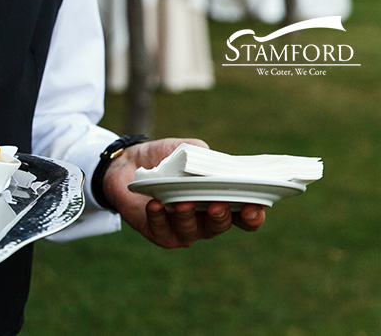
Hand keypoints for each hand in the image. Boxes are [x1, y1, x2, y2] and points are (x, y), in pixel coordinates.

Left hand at [102, 138, 266, 247]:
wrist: (128, 162)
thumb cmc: (166, 158)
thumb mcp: (188, 150)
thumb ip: (206, 157)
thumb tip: (217, 166)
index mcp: (219, 200)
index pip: (243, 216)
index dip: (253, 216)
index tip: (255, 207)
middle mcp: (204, 219)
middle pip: (219, 226)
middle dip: (221, 217)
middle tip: (217, 204)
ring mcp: (180, 228)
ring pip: (191, 231)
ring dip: (188, 217)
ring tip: (183, 203)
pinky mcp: (156, 231)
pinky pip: (160, 230)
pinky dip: (158, 218)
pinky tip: (155, 204)